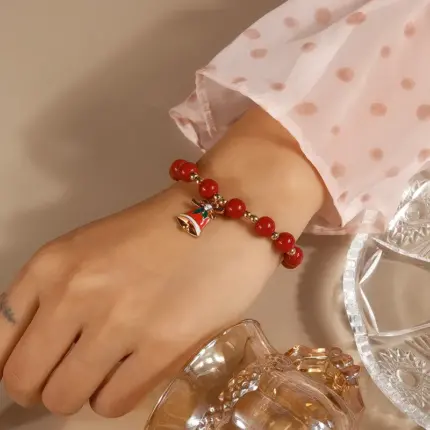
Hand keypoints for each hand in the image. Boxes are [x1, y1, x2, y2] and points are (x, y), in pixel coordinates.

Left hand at [0, 106, 323, 417]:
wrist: (227, 216)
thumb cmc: (162, 229)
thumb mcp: (93, 249)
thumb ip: (56, 294)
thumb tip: (39, 346)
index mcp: (53, 264)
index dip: (14, 362)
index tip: (38, 364)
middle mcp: (75, 294)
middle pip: (23, 381)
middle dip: (45, 383)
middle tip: (76, 368)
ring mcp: (118, 323)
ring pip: (64, 399)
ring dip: (84, 389)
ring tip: (113, 365)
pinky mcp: (162, 348)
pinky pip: (112, 404)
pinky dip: (118, 394)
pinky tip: (138, 367)